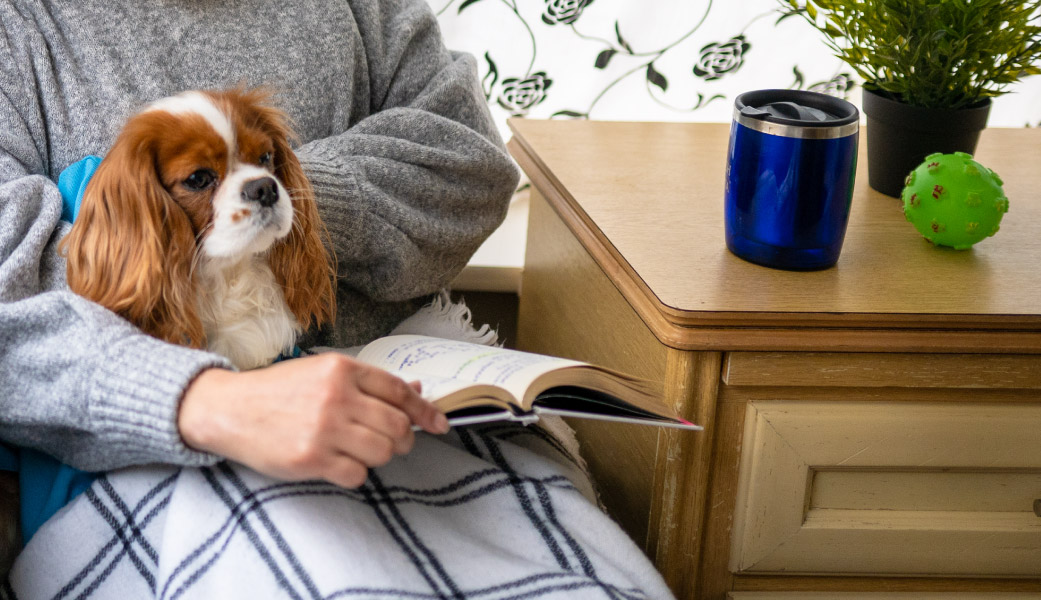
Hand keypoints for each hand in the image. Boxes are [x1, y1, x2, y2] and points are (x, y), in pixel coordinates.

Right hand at [177, 353, 449, 487]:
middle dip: (402, 439)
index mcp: (342, 369)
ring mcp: (324, 428)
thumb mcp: (323, 373)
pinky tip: (337, 462)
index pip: (400, 392)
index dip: (425, 411)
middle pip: (398, 426)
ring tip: (358, 450)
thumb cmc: (280, 391)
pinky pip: (357, 474)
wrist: (229, 409)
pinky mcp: (311, 458)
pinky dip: (354, 473)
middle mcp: (336, 396)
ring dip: (378, 456)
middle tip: (390, 442)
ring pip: (383, 452)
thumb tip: (417, 391)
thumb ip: (368, 383)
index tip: (439, 424)